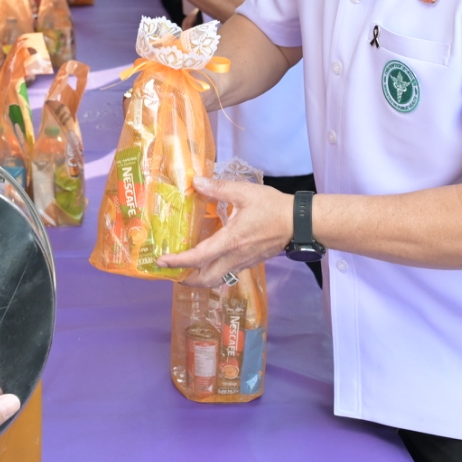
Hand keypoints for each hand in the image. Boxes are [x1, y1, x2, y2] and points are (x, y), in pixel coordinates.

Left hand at [158, 173, 291, 285]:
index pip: (199, 257)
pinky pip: (227, 272)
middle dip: (186, 279)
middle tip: (171, 272)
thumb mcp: (244, 193)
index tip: (162, 261)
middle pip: (206, 279)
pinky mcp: (250, 262)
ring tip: (186, 270)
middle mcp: (235, 257)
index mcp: (230, 241)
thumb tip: (195, 182)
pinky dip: (213, 271)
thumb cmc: (273, 207)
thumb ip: (218, 188)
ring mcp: (243, 262)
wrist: (299, 222)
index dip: (178, 261)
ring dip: (199, 278)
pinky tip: (209, 260)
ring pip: (217, 279)